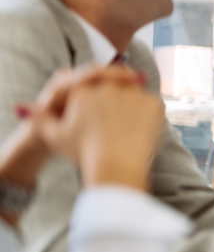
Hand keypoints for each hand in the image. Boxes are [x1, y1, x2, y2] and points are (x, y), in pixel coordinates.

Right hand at [33, 72, 162, 190]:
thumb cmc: (84, 152)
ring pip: (133, 96)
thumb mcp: (56, 136)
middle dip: (113, 106)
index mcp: (83, 90)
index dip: (94, 106)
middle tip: (114, 128)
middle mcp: (108, 86)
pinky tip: (138, 133)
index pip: (89, 89)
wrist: (116, 165)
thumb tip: (21, 107)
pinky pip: (151, 105)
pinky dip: (147, 117)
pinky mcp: (153, 102)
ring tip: (125, 132)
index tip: (98, 121)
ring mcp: (133, 92)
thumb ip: (40, 118)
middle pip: (112, 89)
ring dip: (131, 109)